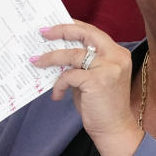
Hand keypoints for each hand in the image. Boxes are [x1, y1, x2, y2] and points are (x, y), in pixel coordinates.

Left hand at [34, 21, 143, 143]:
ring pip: (72, 54)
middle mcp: (116, 57)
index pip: (93, 32)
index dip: (72, 26)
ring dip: (51, 58)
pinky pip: (69, 75)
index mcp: (118, 53)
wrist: (114, 129)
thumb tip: (57, 51)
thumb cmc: (101, 105)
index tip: (54, 27)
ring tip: (37, 62)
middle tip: (43, 33)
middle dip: (61, 31)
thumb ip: (82, 63)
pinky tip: (57, 94)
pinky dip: (59, 84)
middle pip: (85, 34)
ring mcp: (108, 68)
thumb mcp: (93, 78)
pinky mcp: (97, 81)